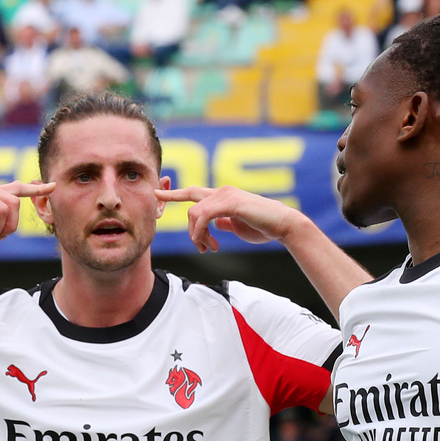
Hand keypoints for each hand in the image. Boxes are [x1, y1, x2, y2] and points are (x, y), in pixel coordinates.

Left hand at [155, 186, 298, 252]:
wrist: (282, 226)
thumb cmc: (262, 227)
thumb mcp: (236, 226)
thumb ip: (223, 222)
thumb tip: (214, 224)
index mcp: (222, 196)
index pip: (193, 192)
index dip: (174, 194)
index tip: (157, 194)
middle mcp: (222, 191)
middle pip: (190, 203)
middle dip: (187, 225)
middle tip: (200, 247)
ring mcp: (226, 195)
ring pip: (195, 213)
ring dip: (197, 235)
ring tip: (209, 248)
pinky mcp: (231, 202)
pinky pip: (204, 215)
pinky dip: (201, 231)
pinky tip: (209, 243)